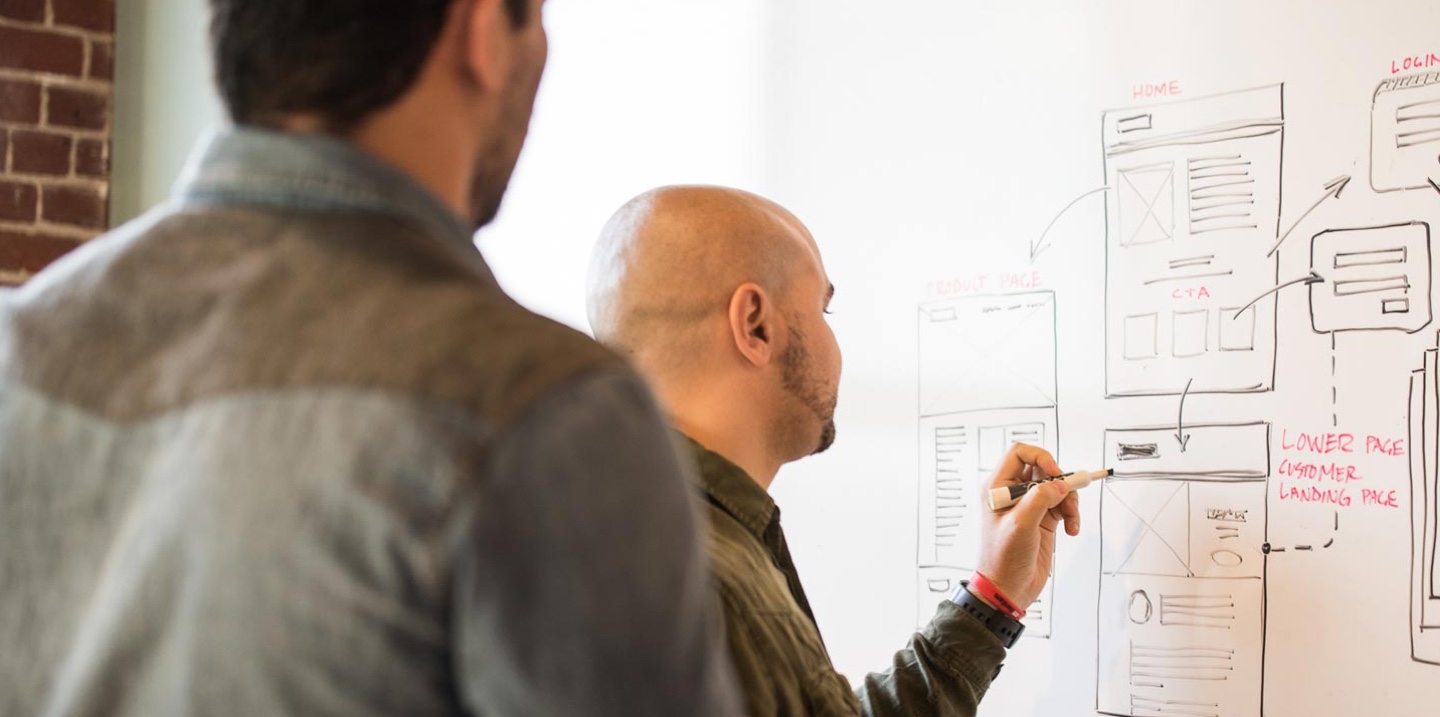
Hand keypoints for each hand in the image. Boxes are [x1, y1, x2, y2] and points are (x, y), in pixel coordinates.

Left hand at [975, 443, 1080, 608]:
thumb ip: (1040, 499)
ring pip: (1057, 486)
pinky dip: (1072, 514)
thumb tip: (1059, 483)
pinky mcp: (1043, 519)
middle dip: (1060, 481)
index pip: (1019, 454)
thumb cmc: (1003, 558)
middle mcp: (1013, 492)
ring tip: (1071, 520)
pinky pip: (1063, 505)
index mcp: (998, 488)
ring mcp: (1029, 505)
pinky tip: (1072, 529)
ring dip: (1069, 500)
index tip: (1055, 473)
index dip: (1040, 457)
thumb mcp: (1020, 525)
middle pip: (1043, 468)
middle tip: (1067, 497)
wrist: (1008, 588)